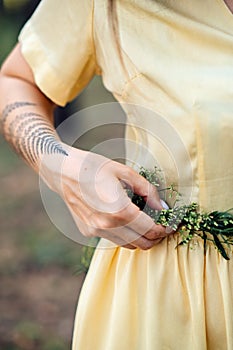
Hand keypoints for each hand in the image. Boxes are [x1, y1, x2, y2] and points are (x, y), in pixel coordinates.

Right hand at [40, 144, 167, 249]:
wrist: (62, 171)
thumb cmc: (94, 166)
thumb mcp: (124, 172)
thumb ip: (147, 191)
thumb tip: (163, 207)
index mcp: (119, 210)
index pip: (151, 230)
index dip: (166, 228)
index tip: (171, 224)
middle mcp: (107, 225)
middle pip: (142, 243)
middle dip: (156, 237)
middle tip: (162, 226)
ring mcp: (96, 231)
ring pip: (128, 245)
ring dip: (141, 238)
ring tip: (146, 223)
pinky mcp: (88, 231)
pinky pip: (113, 239)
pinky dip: (124, 234)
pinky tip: (124, 219)